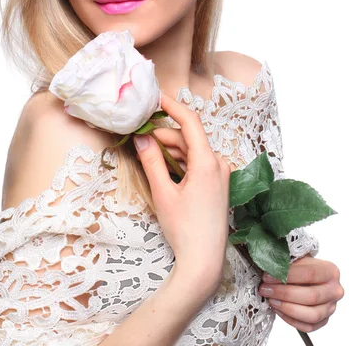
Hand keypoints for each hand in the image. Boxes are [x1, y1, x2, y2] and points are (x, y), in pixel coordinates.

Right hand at [134, 91, 231, 296]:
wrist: (205, 261)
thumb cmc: (184, 229)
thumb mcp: (163, 193)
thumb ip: (151, 161)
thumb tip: (141, 137)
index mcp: (207, 161)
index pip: (190, 121)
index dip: (172, 106)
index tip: (155, 98)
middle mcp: (218, 163)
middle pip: (188, 137)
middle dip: (163, 135)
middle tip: (138, 136)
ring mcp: (221, 173)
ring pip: (192, 150)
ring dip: (171, 149)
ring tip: (147, 153)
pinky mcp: (218, 183)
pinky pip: (198, 162)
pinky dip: (180, 160)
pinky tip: (163, 166)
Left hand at [259, 255, 344, 332]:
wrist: (307, 277)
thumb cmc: (301, 267)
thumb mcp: (297, 259)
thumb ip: (287, 262)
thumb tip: (269, 266)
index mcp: (330, 271)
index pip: (310, 274)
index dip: (287, 275)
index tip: (268, 276)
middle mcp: (334, 291)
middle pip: (311, 296)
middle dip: (284, 293)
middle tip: (266, 289)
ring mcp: (330, 308)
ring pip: (311, 314)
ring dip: (287, 308)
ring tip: (271, 300)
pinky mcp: (323, 321)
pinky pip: (307, 326)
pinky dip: (290, 319)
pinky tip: (278, 309)